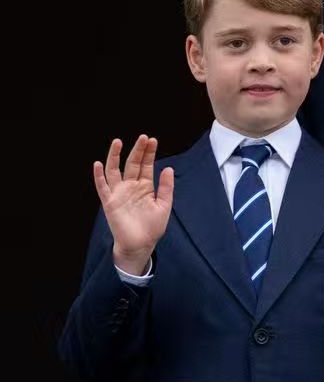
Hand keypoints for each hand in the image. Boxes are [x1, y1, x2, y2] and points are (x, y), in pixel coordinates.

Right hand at [93, 136, 173, 275]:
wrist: (141, 245)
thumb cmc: (152, 227)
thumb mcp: (164, 205)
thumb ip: (166, 187)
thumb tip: (168, 167)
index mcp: (145, 187)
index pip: (146, 165)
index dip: (149, 153)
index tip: (152, 140)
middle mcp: (131, 187)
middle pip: (132, 164)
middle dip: (137, 150)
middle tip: (142, 137)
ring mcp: (119, 193)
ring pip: (114, 171)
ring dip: (115, 157)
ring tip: (118, 142)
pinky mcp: (110, 202)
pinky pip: (102, 187)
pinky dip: (99, 176)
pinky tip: (97, 164)